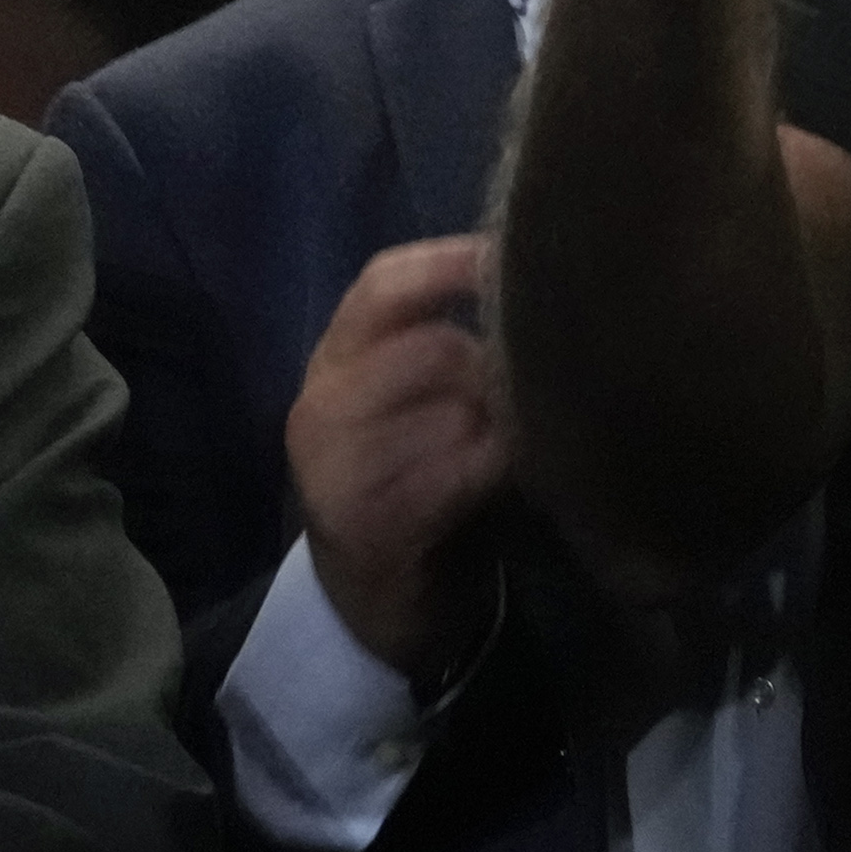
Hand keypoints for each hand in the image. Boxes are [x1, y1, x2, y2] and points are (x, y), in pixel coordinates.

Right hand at [290, 234, 508, 677]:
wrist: (373, 597)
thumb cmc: (412, 474)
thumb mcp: (416, 397)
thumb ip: (447, 340)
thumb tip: (528, 278)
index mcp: (334, 359)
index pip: (383, 284)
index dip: (451, 261)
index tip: (513, 255)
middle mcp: (322, 406)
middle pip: (433, 347)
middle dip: (492, 365)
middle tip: (525, 388)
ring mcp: (337, 470)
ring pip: (452, 412)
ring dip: (500, 423)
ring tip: (514, 437)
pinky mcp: (370, 526)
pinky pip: (456, 473)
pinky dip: (493, 470)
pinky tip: (502, 477)